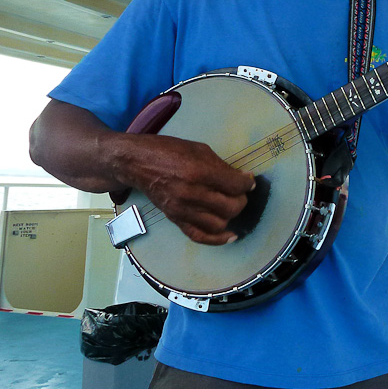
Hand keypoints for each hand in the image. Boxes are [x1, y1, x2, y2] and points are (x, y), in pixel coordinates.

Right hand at [108, 133, 255, 245]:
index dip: (248, 184)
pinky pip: (199, 236)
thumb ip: (222, 166)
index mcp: (200, 171)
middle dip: (241, 200)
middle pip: (231, 207)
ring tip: (231, 206)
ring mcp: (182, 209)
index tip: (249, 181)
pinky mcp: (175, 219)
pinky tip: (230, 235)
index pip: (235, 185)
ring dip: (231, 216)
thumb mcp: (199, 149)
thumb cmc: (169, 150)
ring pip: (219, 224)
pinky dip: (217, 239)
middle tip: (240, 193)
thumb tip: (243, 179)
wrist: (137, 163)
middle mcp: (192, 193)